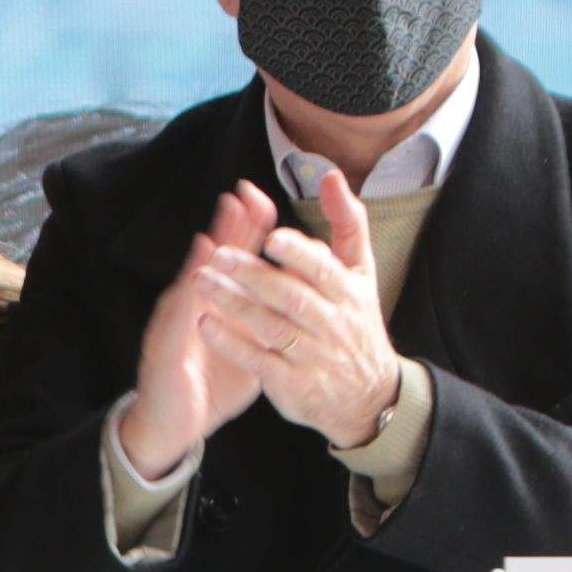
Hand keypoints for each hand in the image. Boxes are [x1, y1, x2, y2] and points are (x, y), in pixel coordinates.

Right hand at [114, 181, 280, 480]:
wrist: (174, 428)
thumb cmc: (210, 388)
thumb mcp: (249, 350)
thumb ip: (265, 321)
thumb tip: (294, 297)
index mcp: (218, 306)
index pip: (237, 261)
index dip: (250, 231)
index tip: (265, 199)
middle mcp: (194, 307)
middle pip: (213, 260)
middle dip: (230, 226)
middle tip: (245, 192)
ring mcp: (176, 325)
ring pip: (194, 280)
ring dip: (207, 251)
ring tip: (222, 221)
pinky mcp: (165, 348)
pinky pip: (178, 317)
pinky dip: (189, 292)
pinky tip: (197, 271)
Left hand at [195, 159, 403, 449]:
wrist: (368, 395)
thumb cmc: (356, 322)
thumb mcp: (362, 272)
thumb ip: (348, 223)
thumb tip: (332, 176)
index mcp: (348, 292)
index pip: (324, 269)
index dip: (299, 254)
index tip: (271, 238)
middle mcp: (332, 323)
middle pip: (291, 297)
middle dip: (254, 275)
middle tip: (218, 255)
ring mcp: (312, 355)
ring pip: (272, 327)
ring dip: (235, 304)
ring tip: (202, 282)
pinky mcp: (293, 383)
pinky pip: (259, 362)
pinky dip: (233, 344)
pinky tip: (206, 326)